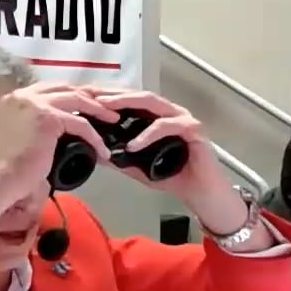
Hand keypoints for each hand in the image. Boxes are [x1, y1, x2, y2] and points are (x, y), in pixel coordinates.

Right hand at [0, 82, 113, 194]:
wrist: (0, 179)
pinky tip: (102, 149)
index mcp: (16, 98)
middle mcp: (23, 95)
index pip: (52, 88)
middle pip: (66, 87)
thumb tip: (65, 125)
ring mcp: (35, 103)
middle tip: (109, 106)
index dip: (74, 93)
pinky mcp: (47, 117)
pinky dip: (94, 136)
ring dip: (98, 110)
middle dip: (90, 96)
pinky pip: (79, 123)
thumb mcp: (25, 135)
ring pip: (76, 100)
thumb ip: (40, 123)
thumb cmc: (11, 167)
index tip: (92, 101)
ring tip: (114, 120)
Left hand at [86, 88, 246, 229]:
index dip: (110, 97)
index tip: (87, 99)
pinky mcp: (193, 130)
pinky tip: (134, 144)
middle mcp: (171, 113)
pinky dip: (148, 134)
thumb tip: (98, 154)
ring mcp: (183, 119)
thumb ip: (122, 159)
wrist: (203, 195)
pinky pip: (167, 126)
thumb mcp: (140, 168)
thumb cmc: (177, 177)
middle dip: (115, 95)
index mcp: (158, 118)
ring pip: (153, 103)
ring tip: (107, 110)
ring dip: (127, 104)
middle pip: (139, 95)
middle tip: (93, 99)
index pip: (132, 101)